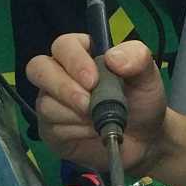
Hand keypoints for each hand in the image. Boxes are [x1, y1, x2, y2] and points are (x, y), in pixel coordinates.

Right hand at [26, 35, 166, 176]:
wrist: (145, 139)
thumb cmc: (141, 100)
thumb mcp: (148, 76)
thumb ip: (137, 58)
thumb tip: (112, 57)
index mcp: (81, 53)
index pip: (63, 46)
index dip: (73, 61)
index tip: (93, 80)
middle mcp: (60, 73)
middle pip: (38, 69)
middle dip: (63, 88)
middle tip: (87, 104)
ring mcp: (52, 101)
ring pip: (45, 103)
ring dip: (74, 115)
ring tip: (99, 121)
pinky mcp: (50, 129)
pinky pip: (50, 127)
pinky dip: (75, 132)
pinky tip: (92, 133)